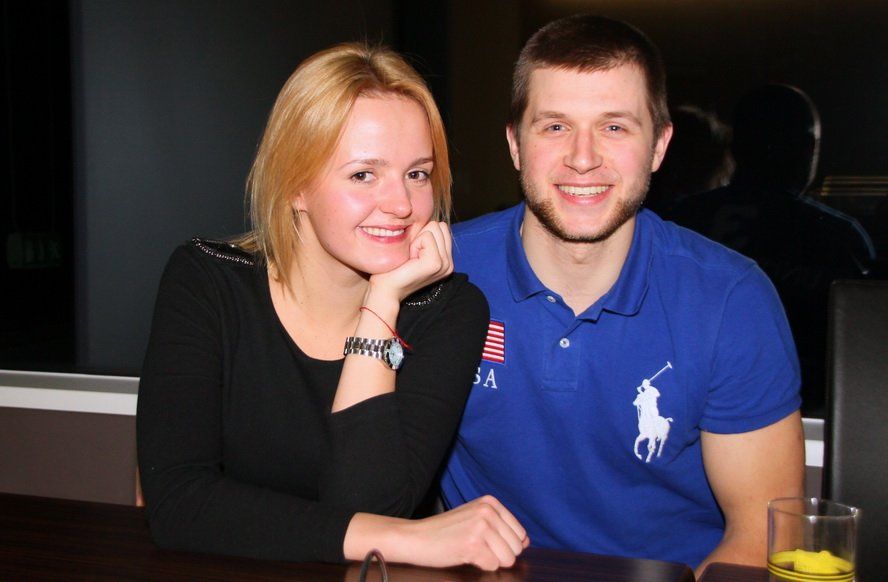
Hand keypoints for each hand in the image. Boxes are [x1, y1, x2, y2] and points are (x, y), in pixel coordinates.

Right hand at [343, 495, 528, 571]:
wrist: (415, 537)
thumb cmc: (444, 531)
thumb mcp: (475, 518)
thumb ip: (501, 527)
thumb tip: (526, 542)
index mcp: (490, 502)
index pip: (520, 533)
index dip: (505, 545)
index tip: (486, 542)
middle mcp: (487, 511)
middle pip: (516, 548)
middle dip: (499, 554)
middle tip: (476, 547)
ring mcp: (480, 527)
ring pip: (508, 559)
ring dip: (490, 560)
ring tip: (470, 550)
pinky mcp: (472, 544)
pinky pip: (493, 566)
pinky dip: (480, 565)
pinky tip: (464, 555)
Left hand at [367, 221, 452, 303]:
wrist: (385, 289)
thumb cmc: (394, 268)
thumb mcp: (414, 249)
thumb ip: (425, 236)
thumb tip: (427, 217)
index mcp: (446, 260)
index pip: (441, 227)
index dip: (422, 235)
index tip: (412, 253)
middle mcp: (449, 263)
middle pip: (439, 225)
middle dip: (421, 236)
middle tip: (410, 256)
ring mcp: (445, 264)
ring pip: (434, 228)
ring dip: (417, 240)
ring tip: (410, 258)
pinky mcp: (435, 263)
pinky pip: (427, 236)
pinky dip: (414, 244)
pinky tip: (409, 260)